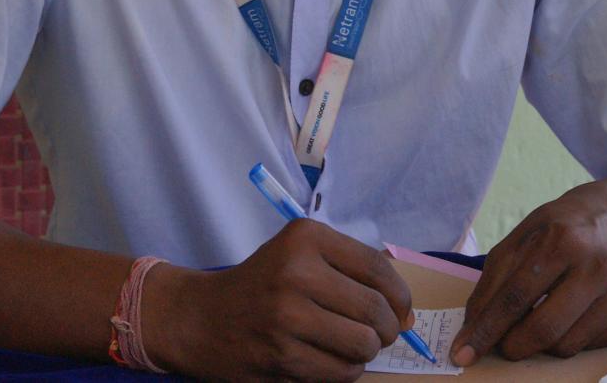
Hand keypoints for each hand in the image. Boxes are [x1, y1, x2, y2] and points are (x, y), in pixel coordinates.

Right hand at [143, 220, 412, 381]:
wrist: (201, 319)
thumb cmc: (262, 283)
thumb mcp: (301, 253)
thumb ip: (351, 268)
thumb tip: (405, 307)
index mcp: (306, 238)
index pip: (378, 269)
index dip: (401, 296)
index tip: (403, 310)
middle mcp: (296, 272)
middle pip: (375, 311)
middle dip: (388, 329)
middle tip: (381, 333)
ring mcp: (287, 317)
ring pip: (363, 345)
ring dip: (367, 352)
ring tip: (353, 346)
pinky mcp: (281, 357)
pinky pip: (341, 372)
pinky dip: (347, 370)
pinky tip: (332, 359)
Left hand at [450, 181, 606, 364]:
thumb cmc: (563, 228)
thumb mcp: (523, 236)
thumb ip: (494, 280)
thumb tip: (473, 330)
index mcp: (561, 238)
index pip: (514, 297)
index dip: (485, 330)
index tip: (463, 353)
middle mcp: (597, 262)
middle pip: (543, 329)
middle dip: (513, 346)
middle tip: (505, 344)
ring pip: (568, 345)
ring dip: (544, 344)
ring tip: (546, 317)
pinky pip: (594, 346)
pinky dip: (575, 338)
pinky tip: (577, 313)